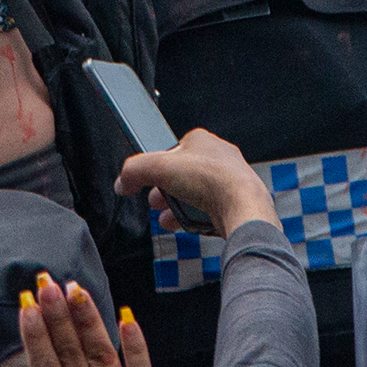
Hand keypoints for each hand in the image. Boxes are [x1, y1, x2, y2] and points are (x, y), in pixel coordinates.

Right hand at [117, 126, 277, 235]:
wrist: (244, 207)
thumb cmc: (209, 180)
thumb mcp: (158, 168)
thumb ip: (134, 172)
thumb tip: (122, 182)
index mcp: (202, 140)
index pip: (172, 151)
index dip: (156, 168)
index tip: (146, 182)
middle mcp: (220, 156)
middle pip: (183, 175)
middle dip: (166, 191)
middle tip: (155, 203)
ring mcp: (231, 180)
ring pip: (197, 194)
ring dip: (179, 207)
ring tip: (167, 219)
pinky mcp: (239, 202)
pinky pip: (211, 209)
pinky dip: (197, 217)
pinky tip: (187, 226)